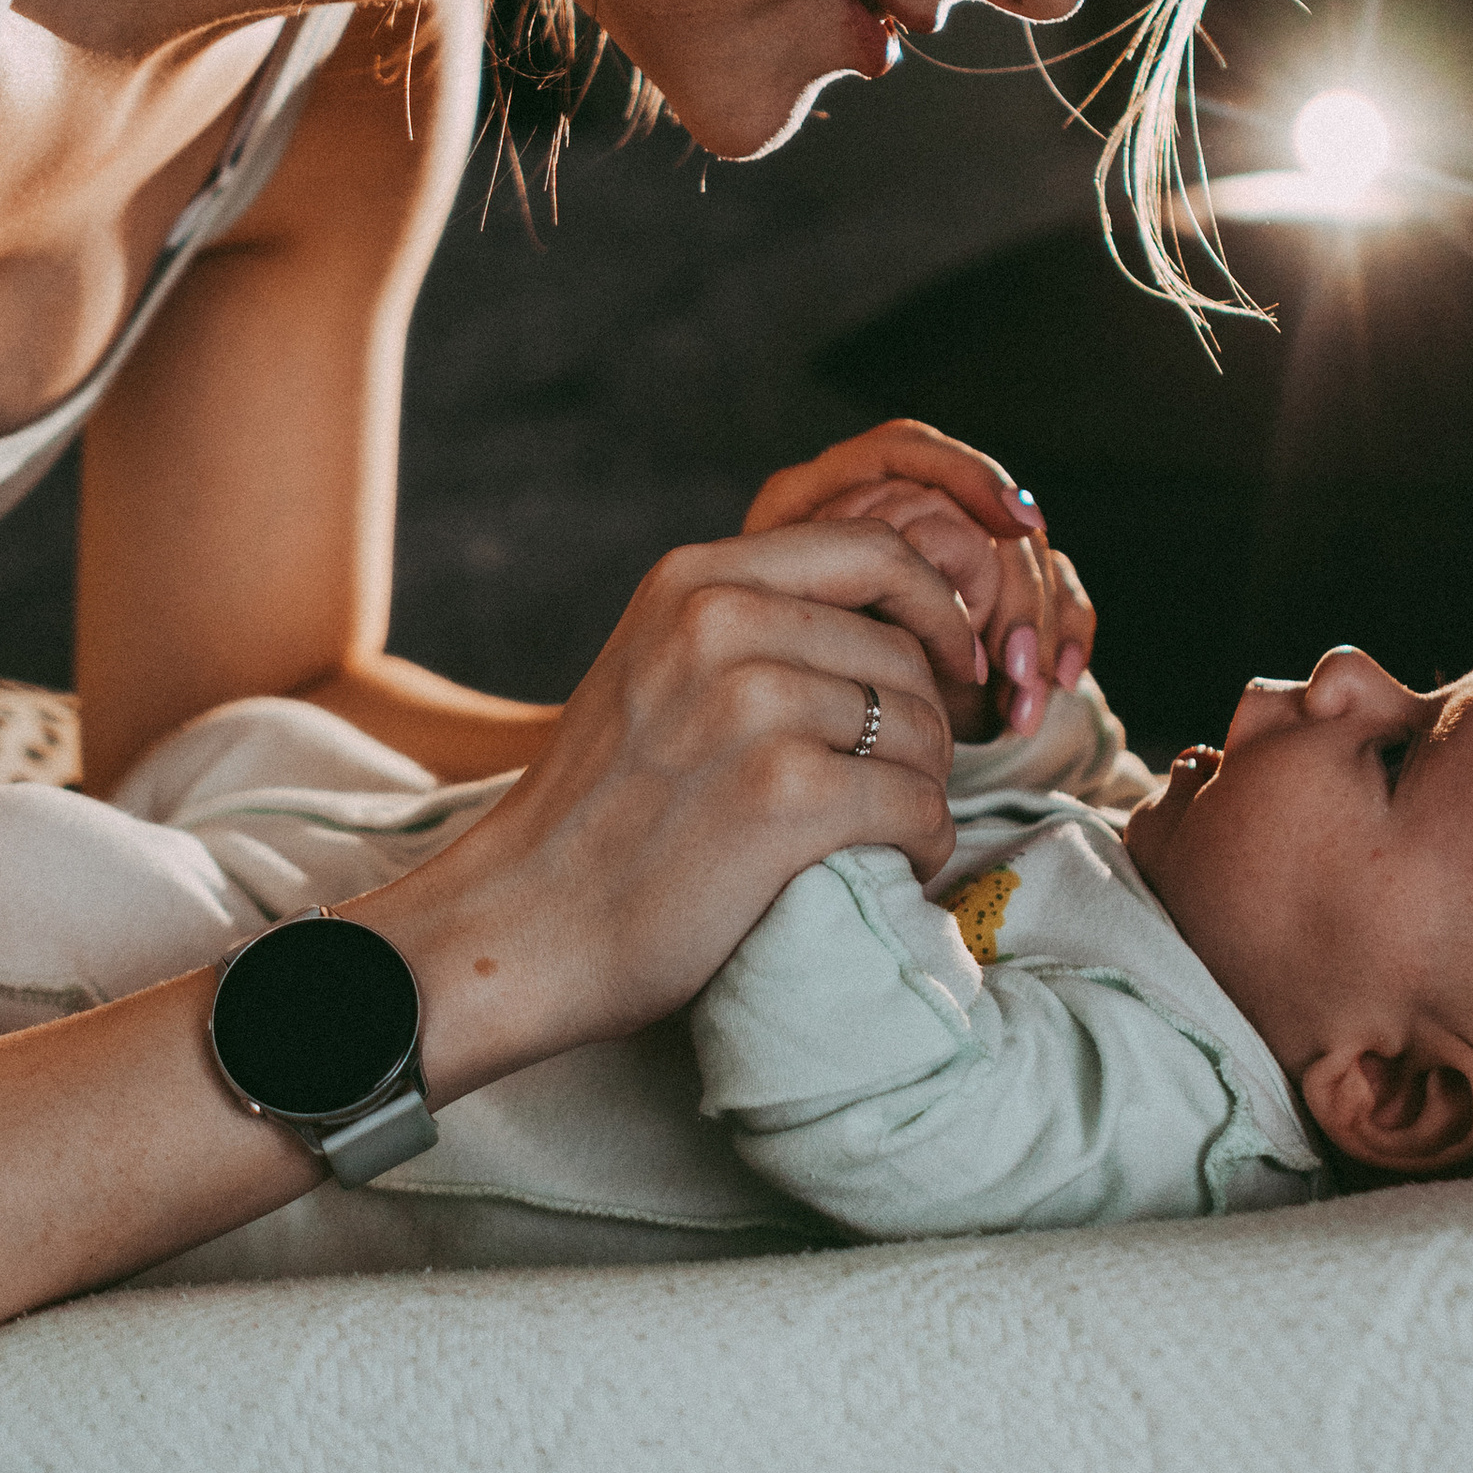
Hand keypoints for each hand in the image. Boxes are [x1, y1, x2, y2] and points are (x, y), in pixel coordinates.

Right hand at [362, 520, 971, 1082]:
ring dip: (929, 788)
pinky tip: (899, 862)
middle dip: (930, 722)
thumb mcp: (656, 668)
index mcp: (694, 581)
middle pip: (905, 651)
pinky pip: (916, 804)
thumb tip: (887, 614)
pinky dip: (926, 842)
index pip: (874, 549)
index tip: (950, 664)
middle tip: (908, 779)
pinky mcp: (780, 796)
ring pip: (921, 729)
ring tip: (895, 826)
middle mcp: (721, 623)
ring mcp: (751, 707)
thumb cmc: (600, 812)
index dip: (935, 607)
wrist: (522, 923)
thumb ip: (747, 625)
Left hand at [745, 421, 1095, 734]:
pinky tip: (1063, 678)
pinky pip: (1060, 592)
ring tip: (1027, 693)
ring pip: (1029, 555)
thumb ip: (840, 596)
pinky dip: (1068, 633)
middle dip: (1012, 593)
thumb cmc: (789, 675)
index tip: (1015, 523)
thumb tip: (929, 582)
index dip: (970, 476)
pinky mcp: (1003, 590)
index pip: (911, 450)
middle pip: (982, 515)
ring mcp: (961, 546)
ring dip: (1040, 628)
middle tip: (1011, 663)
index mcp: (833, 494)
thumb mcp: (797, 630)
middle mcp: (904, 505)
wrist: (816, 729)